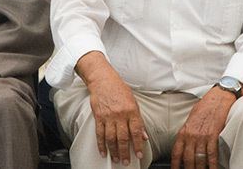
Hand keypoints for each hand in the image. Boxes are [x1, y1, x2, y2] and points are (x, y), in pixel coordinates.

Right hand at [76, 51, 147, 165]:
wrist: (104, 80)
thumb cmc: (119, 90)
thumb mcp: (134, 103)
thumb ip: (139, 120)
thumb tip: (143, 135)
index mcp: (132, 111)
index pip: (136, 132)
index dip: (138, 145)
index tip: (139, 154)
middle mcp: (120, 115)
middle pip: (123, 138)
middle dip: (125, 152)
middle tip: (126, 161)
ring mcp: (108, 117)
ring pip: (111, 138)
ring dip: (114, 151)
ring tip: (116, 159)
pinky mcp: (99, 117)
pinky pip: (100, 134)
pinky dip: (101, 145)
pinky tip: (104, 152)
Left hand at [171, 86, 235, 168]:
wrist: (217, 98)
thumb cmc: (205, 107)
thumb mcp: (191, 119)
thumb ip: (187, 132)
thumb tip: (185, 144)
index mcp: (184, 131)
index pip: (176, 152)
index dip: (175, 165)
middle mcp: (191, 135)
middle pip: (187, 159)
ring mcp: (202, 136)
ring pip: (199, 159)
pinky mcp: (213, 136)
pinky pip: (211, 155)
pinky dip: (212, 165)